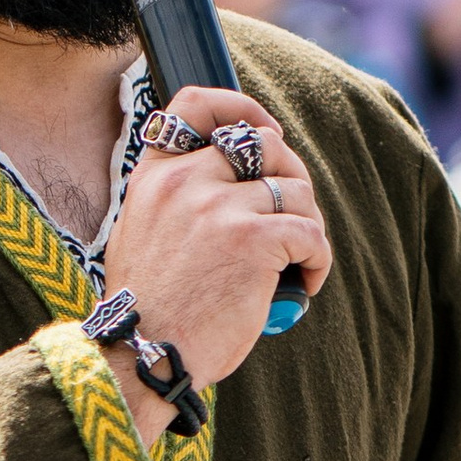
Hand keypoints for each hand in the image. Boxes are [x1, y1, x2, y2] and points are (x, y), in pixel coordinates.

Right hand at [102, 88, 331, 416]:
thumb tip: (236, 187)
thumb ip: (178, 199)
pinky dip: (317, 260)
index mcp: (156, 176)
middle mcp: (185, 180)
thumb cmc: (151, 310)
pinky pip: (311, 233)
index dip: (242, 107)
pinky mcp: (253, 239)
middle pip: (265, 143)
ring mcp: (219, 207)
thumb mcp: (143, 233)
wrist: (145, 354)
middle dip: (291, 176)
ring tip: (297, 262)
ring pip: (296, 190)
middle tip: (294, 216)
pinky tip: (303, 284)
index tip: (265, 130)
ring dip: (307, 226)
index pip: (196, 105)